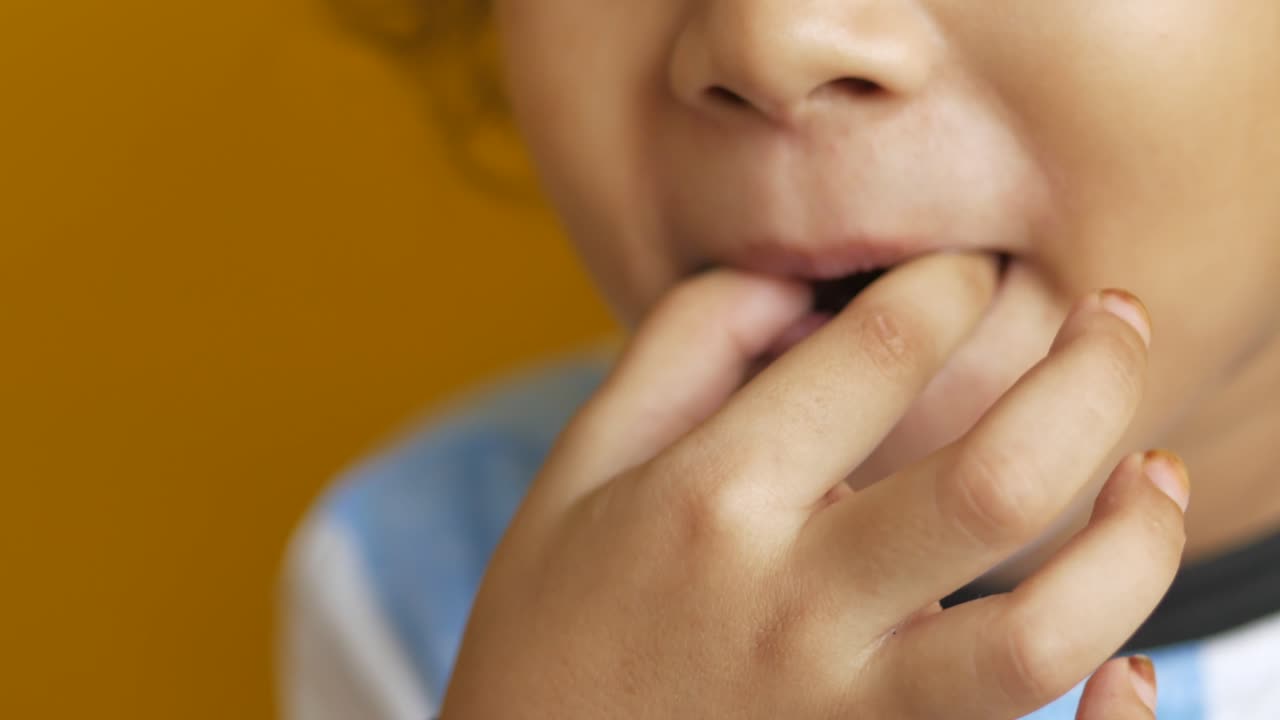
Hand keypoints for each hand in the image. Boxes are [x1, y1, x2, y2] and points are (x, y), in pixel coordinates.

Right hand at [441, 253, 1186, 718]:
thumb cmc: (552, 623)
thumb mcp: (579, 464)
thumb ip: (681, 349)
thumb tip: (800, 284)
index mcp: (712, 500)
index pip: (881, 352)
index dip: (952, 283)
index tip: (967, 274)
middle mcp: (789, 605)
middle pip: (998, 480)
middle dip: (1091, 372)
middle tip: (1117, 315)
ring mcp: (842, 708)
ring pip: (1044, 638)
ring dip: (1136, 543)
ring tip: (1149, 473)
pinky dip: (1117, 719)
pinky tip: (1135, 668)